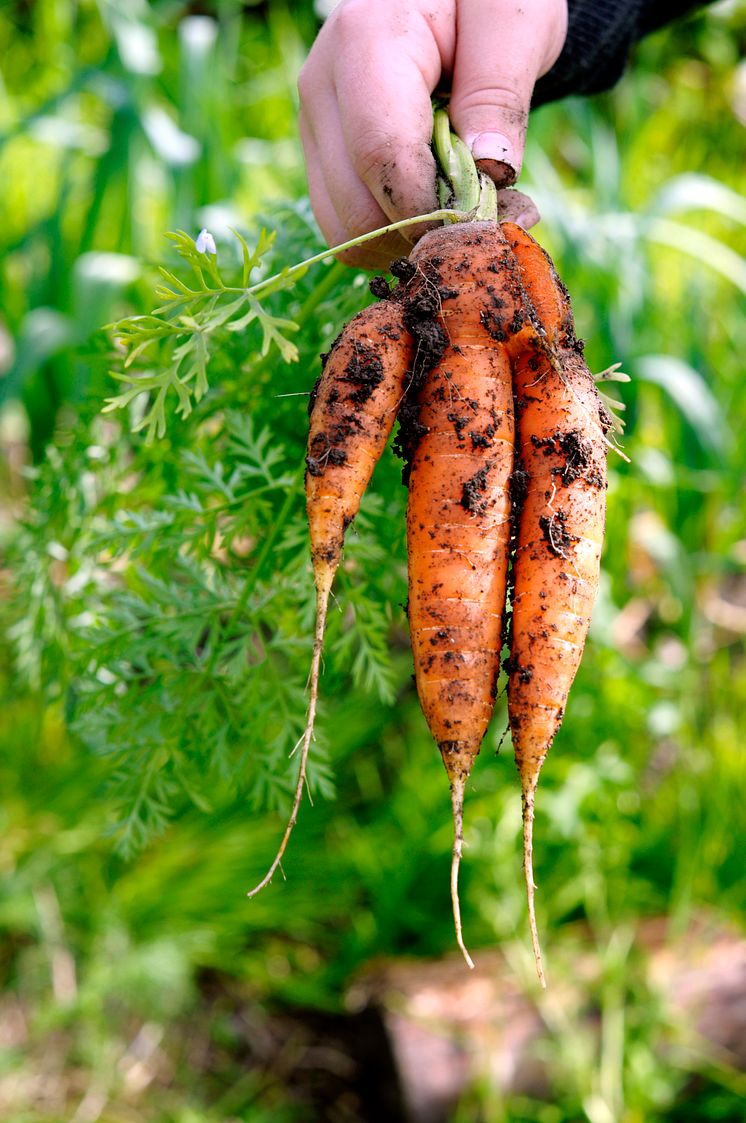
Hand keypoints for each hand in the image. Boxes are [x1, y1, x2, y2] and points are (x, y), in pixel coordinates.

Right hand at [298, 0, 567, 267]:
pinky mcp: (323, 155)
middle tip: (487, 217)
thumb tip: (489, 171)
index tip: (483, 221)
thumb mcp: (514, 23)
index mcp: (363, 41)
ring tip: (462, 209)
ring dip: (409, 241)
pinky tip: (436, 208)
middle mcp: (322, 85)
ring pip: (345, 229)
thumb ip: (500, 92)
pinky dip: (395, 236)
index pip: (381, 155)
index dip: (431, 208)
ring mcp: (315, 125)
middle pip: (357, 207)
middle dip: (424, 231)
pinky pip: (347, 226)